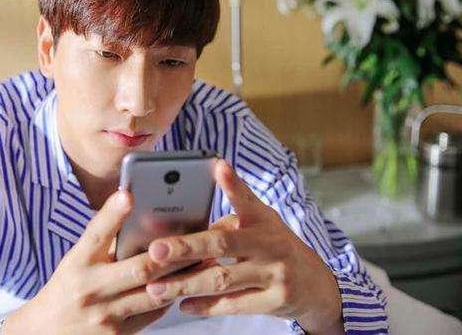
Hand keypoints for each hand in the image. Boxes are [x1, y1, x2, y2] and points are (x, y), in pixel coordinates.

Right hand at [3, 190, 191, 334]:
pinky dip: (169, 298)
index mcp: (77, 262)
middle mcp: (90, 288)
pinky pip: (152, 314)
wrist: (46, 334)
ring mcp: (104, 315)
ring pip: (154, 293)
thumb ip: (105, 243)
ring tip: (204, 260)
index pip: (95, 233)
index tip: (128, 194)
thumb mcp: (77, 261)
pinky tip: (184, 285)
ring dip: (181, 277)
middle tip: (198, 235)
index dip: (112, 213)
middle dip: (172, 252)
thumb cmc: (68, 288)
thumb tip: (140, 215)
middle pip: (139, 267)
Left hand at [144, 159, 343, 334]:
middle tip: (156, 250)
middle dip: (187, 247)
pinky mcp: (273, 302)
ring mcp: (274, 274)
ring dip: (186, 284)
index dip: (232, 183)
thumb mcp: (263, 220)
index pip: (246, 199)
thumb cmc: (276, 246)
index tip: (218, 166)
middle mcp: (270, 245)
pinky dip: (206, 305)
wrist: (315, 285)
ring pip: (223, 279)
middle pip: (223, 244)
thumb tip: (206, 183)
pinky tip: (182, 305)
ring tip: (156, 287)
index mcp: (263, 220)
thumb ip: (237, 205)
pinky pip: (233, 305)